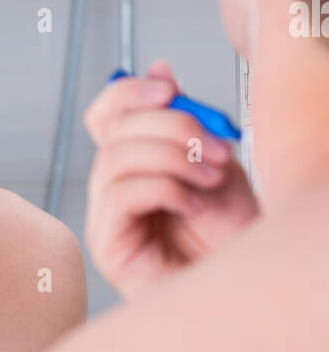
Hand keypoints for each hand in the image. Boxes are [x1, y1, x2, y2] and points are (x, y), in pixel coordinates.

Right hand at [83, 59, 258, 298]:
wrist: (246, 283)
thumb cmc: (233, 235)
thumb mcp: (215, 159)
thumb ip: (184, 119)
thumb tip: (159, 68)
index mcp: (133, 165)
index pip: (105, 116)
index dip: (130, 93)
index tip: (171, 87)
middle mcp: (111, 191)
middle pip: (111, 133)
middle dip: (169, 127)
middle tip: (217, 146)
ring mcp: (105, 221)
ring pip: (114, 160)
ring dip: (172, 158)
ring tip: (211, 176)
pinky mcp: (109, 248)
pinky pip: (120, 196)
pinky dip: (164, 188)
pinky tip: (193, 203)